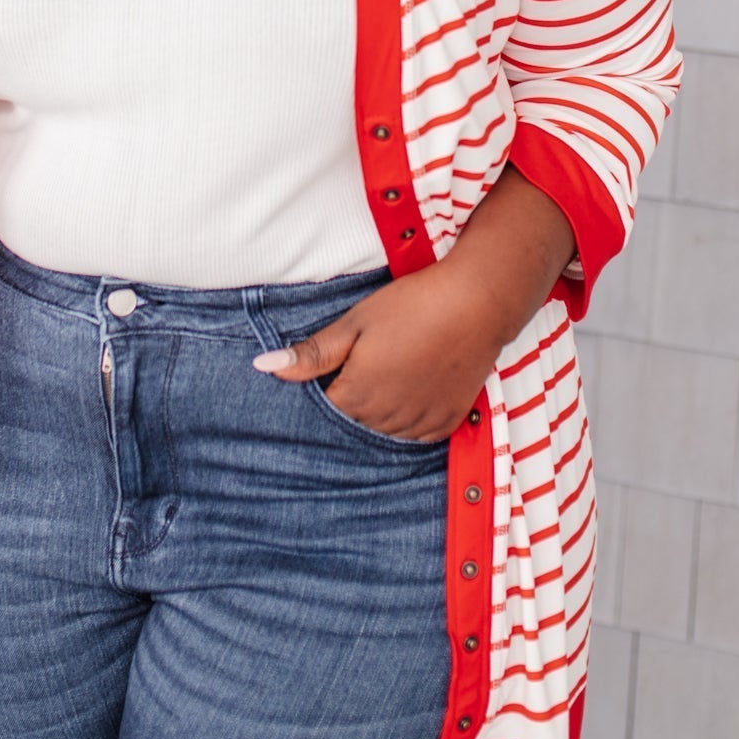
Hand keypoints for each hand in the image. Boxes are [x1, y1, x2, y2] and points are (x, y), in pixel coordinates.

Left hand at [251, 254, 507, 442]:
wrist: (475, 303)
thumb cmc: (411, 306)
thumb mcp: (354, 323)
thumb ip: (311, 353)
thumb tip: (263, 366)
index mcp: (357, 395)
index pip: (323, 410)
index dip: (325, 387)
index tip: (334, 366)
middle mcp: (386, 419)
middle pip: (353, 423)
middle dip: (351, 399)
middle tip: (367, 363)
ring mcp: (418, 423)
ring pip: (384, 432)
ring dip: (379, 411)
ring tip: (391, 371)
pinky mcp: (446, 422)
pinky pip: (416, 435)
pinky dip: (409, 419)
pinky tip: (411, 388)